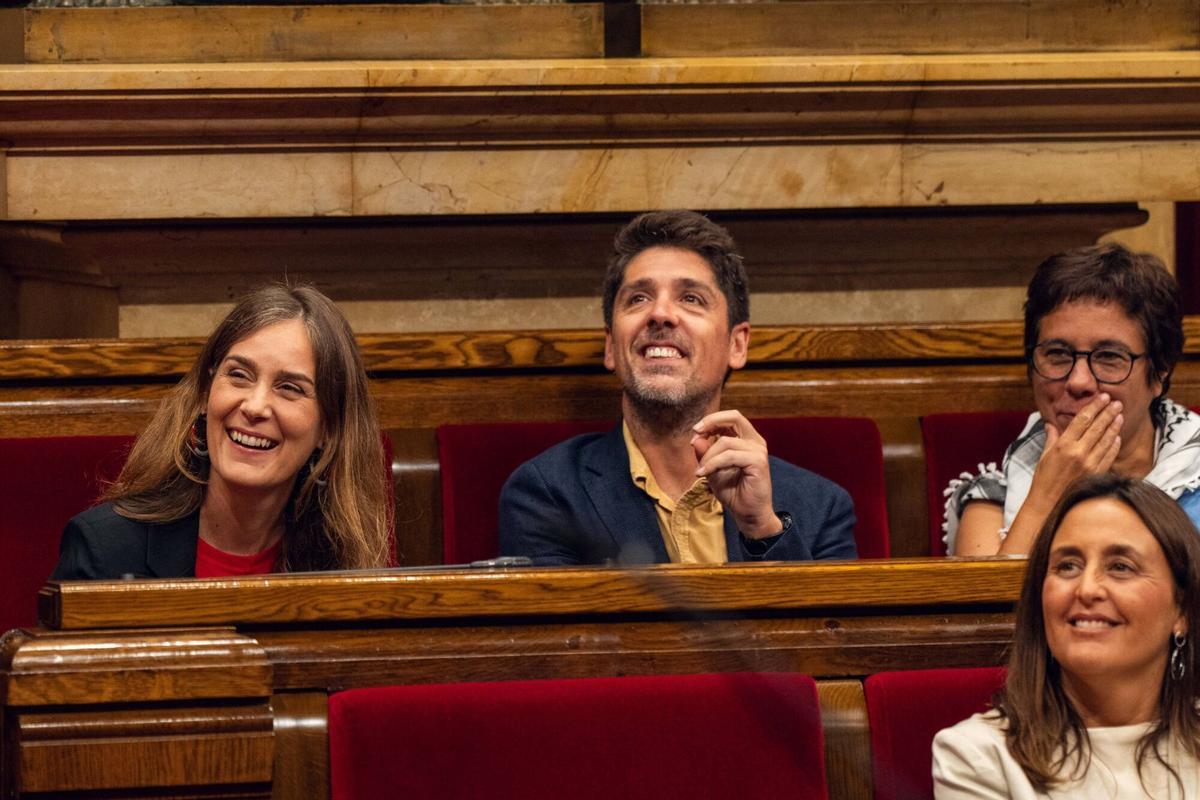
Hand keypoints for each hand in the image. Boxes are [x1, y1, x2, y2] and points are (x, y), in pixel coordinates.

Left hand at [692, 410, 781, 539]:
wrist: (748, 514)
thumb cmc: (733, 492)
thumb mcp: (712, 469)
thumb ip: (705, 453)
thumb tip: (696, 438)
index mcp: (747, 440)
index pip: (731, 418)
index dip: (711, 420)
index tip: (695, 431)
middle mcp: (755, 442)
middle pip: (734, 417)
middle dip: (711, 422)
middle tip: (695, 433)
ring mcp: (758, 451)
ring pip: (725, 442)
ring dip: (707, 455)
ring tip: (700, 471)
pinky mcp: (758, 462)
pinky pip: (729, 456)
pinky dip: (712, 464)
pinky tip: (703, 474)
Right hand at [1030, 393, 1122, 503]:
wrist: (1049, 503)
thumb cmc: (1044, 479)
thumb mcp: (1044, 456)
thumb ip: (1051, 438)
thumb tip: (1052, 425)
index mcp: (1063, 445)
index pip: (1082, 420)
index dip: (1094, 407)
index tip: (1102, 397)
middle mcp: (1078, 452)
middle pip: (1097, 427)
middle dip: (1108, 412)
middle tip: (1116, 402)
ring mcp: (1090, 463)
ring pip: (1106, 439)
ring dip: (1114, 425)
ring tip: (1119, 415)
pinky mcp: (1097, 473)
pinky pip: (1109, 455)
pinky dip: (1115, 444)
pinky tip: (1118, 436)